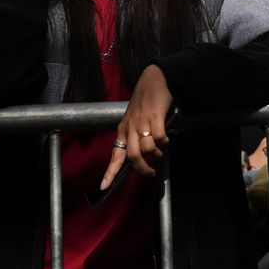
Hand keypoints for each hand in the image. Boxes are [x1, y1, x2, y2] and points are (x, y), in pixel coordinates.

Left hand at [102, 64, 174, 187]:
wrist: (154, 81)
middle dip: (141, 169)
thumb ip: (136, 139)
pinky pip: (159, 138)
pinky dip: (164, 142)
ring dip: (156, 156)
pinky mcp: (155, 117)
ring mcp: (142, 122)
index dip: (110, 172)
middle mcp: (130, 128)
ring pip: (146, 149)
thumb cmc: (145, 104)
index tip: (104, 187)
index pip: (115, 155)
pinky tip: (164, 139)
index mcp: (123, 130)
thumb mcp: (134, 122)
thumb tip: (139, 160)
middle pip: (131, 156)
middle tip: (149, 173)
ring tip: (159, 153)